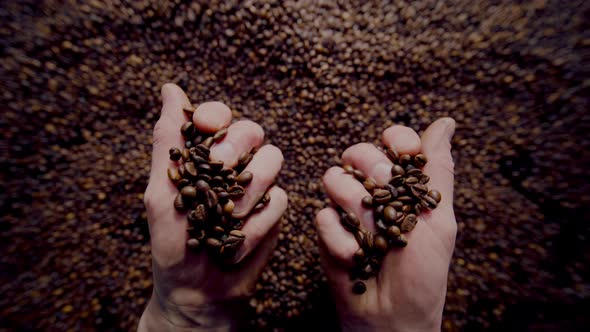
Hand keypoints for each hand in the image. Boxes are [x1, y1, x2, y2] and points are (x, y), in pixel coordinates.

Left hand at [139, 84, 286, 330]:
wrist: (199, 292)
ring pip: (273, 160)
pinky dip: (256, 223)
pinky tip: (236, 242)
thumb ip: (168, 141)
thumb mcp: (161, 191)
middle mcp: (232, 165)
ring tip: (224, 220)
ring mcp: (257, 185)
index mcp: (202, 155)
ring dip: (246, 193)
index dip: (216, 116)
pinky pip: (280, 198)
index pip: (219, 116)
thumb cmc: (173, 244)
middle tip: (220, 173)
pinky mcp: (274, 209)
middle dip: (235, 150)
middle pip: (252, 130)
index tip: (206, 128)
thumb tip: (170, 88)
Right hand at [316, 119, 455, 331]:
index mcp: (404, 186)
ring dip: (354, 206)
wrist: (393, 317)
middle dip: (370, 169)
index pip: (395, 141)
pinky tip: (354, 257)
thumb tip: (446, 122)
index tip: (400, 154)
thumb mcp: (438, 218)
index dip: (396, 140)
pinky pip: (323, 216)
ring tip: (370, 234)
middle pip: (358, 152)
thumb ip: (437, 170)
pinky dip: (340, 238)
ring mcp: (347, 210)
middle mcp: (373, 192)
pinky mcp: (326, 232)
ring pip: (334, 178)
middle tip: (383, 196)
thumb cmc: (422, 273)